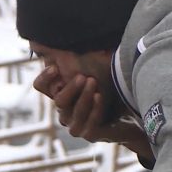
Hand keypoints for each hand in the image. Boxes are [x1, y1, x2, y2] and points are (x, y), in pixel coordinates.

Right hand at [32, 66, 150, 151]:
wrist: (130, 115)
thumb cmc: (111, 89)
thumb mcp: (97, 69)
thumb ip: (84, 56)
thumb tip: (73, 36)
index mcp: (62, 94)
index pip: (41, 86)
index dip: (45, 78)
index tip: (55, 67)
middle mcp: (65, 111)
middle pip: (58, 100)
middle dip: (70, 88)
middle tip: (82, 76)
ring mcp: (76, 125)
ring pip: (72, 111)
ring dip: (83, 96)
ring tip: (93, 83)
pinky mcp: (89, 134)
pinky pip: (89, 122)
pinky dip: (94, 109)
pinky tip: (99, 97)